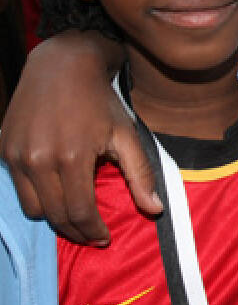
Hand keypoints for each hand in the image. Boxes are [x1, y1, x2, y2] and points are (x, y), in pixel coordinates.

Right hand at [0, 32, 160, 244]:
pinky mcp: (5, 149)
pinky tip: (57, 191)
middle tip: (92, 235)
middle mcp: (38, 160)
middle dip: (75, 231)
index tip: (104, 238)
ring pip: (33, 207)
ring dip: (55, 217)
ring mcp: (17, 155)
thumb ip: (140, 174)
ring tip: (75, 216)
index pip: (79, 212)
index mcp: (71, 158)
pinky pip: (19, 188)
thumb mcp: (126, 134)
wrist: (63, 65)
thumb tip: (155, 210)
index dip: (93, 231)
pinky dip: (38, 196)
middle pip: (54, 215)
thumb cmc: (100, 101)